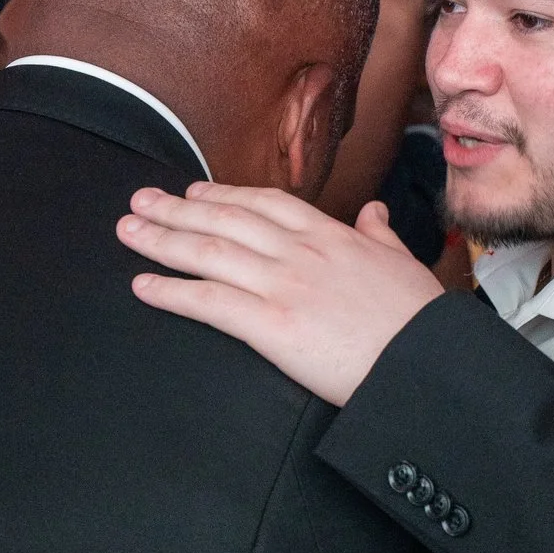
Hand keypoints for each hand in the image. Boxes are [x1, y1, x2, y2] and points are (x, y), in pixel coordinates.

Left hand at [117, 183, 443, 405]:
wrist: (424, 361)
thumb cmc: (418, 319)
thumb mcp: (404, 261)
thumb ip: (380, 232)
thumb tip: (373, 210)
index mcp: (332, 235)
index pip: (266, 203)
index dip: (224, 194)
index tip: (193, 191)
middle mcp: (300, 251)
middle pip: (226, 219)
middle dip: (177, 209)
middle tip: (141, 200)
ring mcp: (284, 285)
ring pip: (210, 252)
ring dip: (162, 239)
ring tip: (129, 231)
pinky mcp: (272, 325)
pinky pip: (210, 303)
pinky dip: (172, 292)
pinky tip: (143, 286)